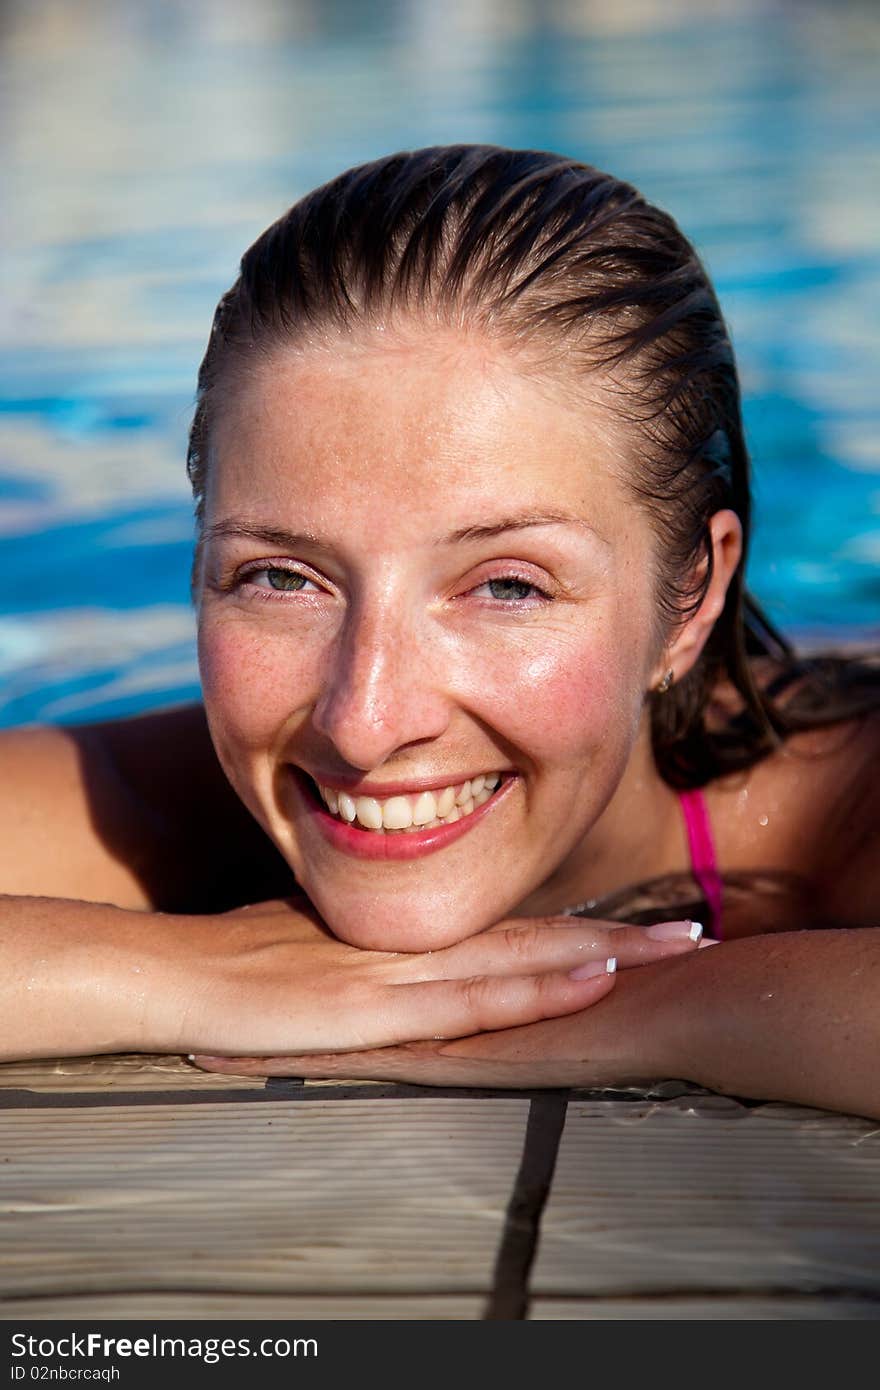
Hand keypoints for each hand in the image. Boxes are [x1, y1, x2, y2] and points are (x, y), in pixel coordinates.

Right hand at [185, 907, 704, 1067]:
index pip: (509, 932)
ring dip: (601, 957)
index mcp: (407, 939)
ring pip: (519, 961)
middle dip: (618, 940)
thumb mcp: (320, 951)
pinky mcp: (372, 1006)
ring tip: (671, 951)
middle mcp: (415, 948)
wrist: (171, 972)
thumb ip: (374, 958)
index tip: (638, 929)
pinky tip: (588, 984)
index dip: (576, 930)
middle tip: (694, 934)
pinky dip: (536, 990)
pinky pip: (470, 1000)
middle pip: (534, 939)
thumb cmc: (236, 962)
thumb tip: (409, 965)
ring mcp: (397, 974)